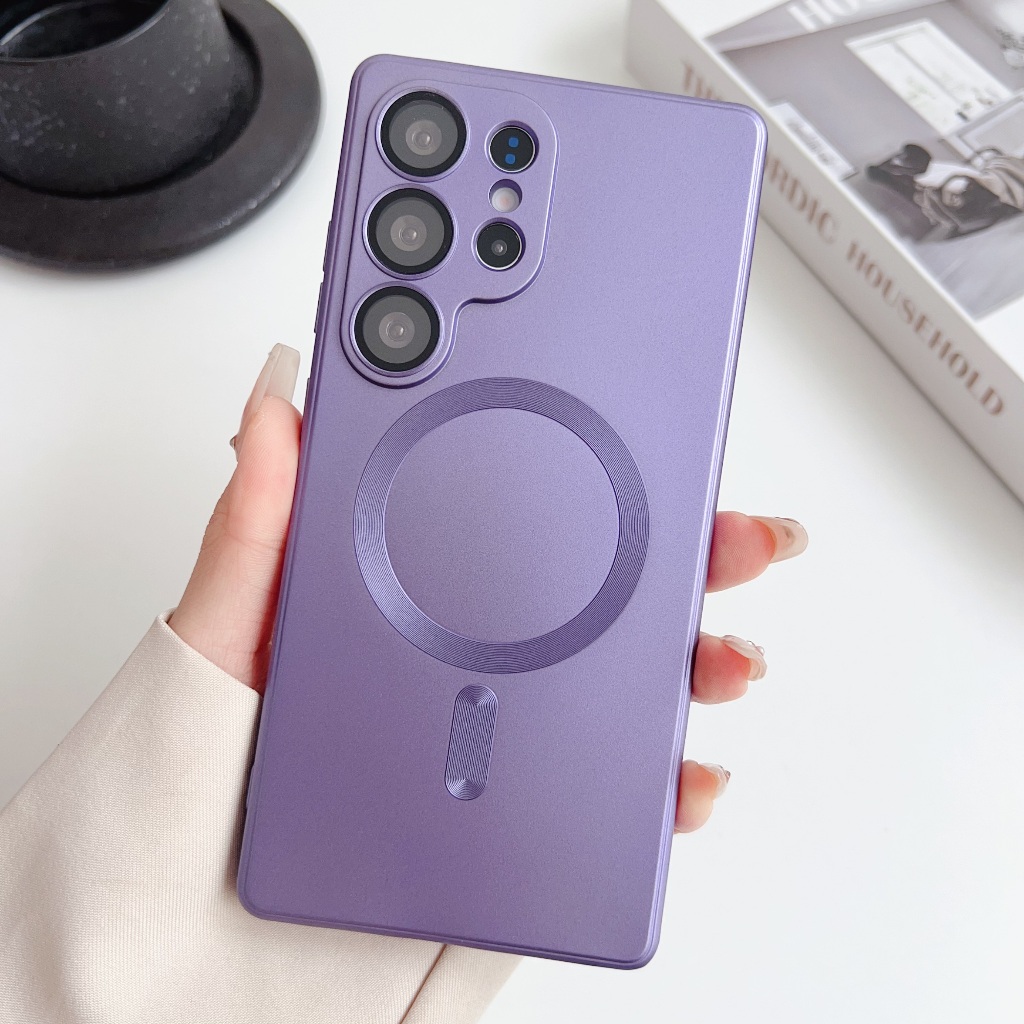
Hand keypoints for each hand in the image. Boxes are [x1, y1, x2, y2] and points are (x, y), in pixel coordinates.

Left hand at [169, 346, 807, 835]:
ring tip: (725, 655)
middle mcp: (468, 659)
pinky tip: (686, 774)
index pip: (513, 506)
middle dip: (688, 551)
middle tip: (732, 526)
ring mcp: (497, 737)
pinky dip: (665, 787)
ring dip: (699, 662)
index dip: (585, 457)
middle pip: (600, 591)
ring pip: (626, 688)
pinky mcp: (514, 819)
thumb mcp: (221, 638)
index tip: (641, 408)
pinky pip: (609, 799)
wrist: (186, 928)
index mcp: (408, 594)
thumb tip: (276, 407)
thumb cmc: (197, 777)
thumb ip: (254, 528)